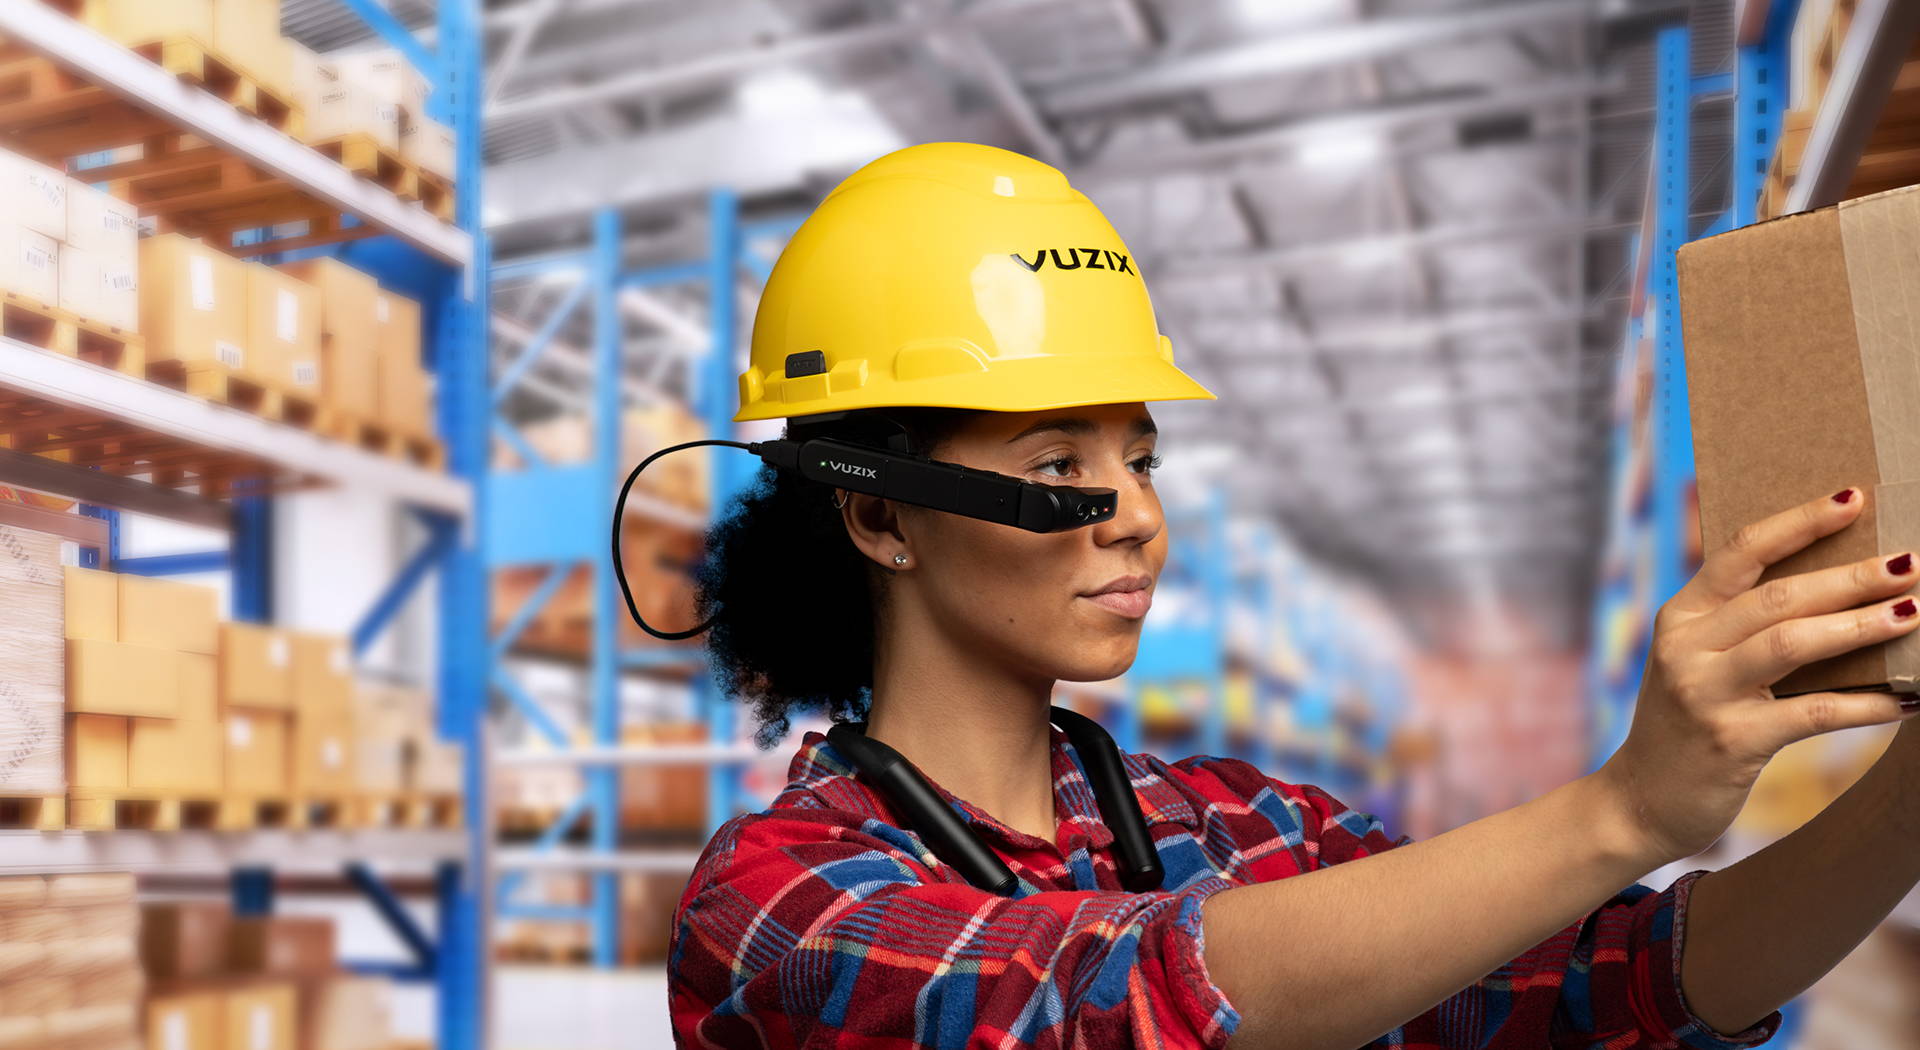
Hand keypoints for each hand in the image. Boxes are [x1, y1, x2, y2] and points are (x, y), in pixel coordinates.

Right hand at [1598, 487, 1919, 865]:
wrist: (1642, 800)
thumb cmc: (1688, 723)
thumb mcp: (1699, 664)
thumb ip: (1745, 629)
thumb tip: (1843, 597)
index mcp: (1680, 617)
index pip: (1741, 552)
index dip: (1799, 523)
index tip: (1853, 499)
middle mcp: (1685, 647)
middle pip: (1779, 597)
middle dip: (1852, 577)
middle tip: (1911, 560)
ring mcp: (1704, 694)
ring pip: (1792, 644)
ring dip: (1860, 626)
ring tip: (1912, 612)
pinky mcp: (1732, 741)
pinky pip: (1812, 714)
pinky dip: (1865, 706)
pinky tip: (1905, 701)